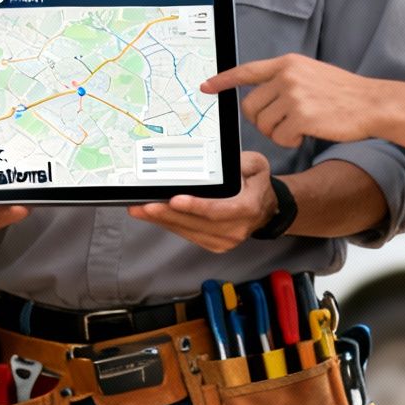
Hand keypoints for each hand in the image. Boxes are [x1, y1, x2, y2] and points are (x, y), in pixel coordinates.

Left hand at [127, 151, 274, 251]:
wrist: (265, 208)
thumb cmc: (256, 182)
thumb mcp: (256, 165)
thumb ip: (239, 161)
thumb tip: (216, 160)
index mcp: (248, 208)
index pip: (219, 210)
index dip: (196, 206)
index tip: (174, 199)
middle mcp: (236, 229)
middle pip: (197, 223)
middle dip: (168, 214)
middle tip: (143, 204)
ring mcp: (225, 240)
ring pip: (188, 231)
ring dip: (162, 221)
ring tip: (139, 209)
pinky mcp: (214, 244)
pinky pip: (187, 234)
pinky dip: (169, 224)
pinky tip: (152, 216)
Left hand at [201, 54, 388, 148]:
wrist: (373, 103)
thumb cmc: (343, 93)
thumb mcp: (311, 74)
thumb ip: (285, 79)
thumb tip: (257, 95)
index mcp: (287, 63)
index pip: (247, 70)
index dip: (223, 80)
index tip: (205, 86)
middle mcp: (287, 76)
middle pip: (250, 107)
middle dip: (261, 121)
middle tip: (283, 124)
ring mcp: (294, 95)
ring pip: (263, 124)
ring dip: (278, 133)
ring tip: (300, 127)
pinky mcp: (302, 116)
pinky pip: (279, 137)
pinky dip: (290, 141)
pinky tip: (307, 134)